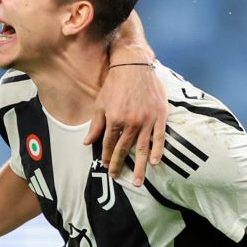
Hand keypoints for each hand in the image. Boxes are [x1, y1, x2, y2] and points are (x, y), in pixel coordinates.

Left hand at [84, 62, 166, 185]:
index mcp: (114, 119)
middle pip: (124, 149)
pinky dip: (157, 151)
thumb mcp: (100, 103)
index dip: (107, 156)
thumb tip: (87, 142)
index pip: (109, 144)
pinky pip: (159, 137)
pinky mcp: (160, 116)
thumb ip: (96, 125)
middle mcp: (130, 123)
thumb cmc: (115, 83)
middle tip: (116, 177)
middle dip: (119, 165)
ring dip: (139, 166)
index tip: (106, 166)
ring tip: (138, 181)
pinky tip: (155, 163)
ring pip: (142, 148)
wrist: (134, 65)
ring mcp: (147, 120)